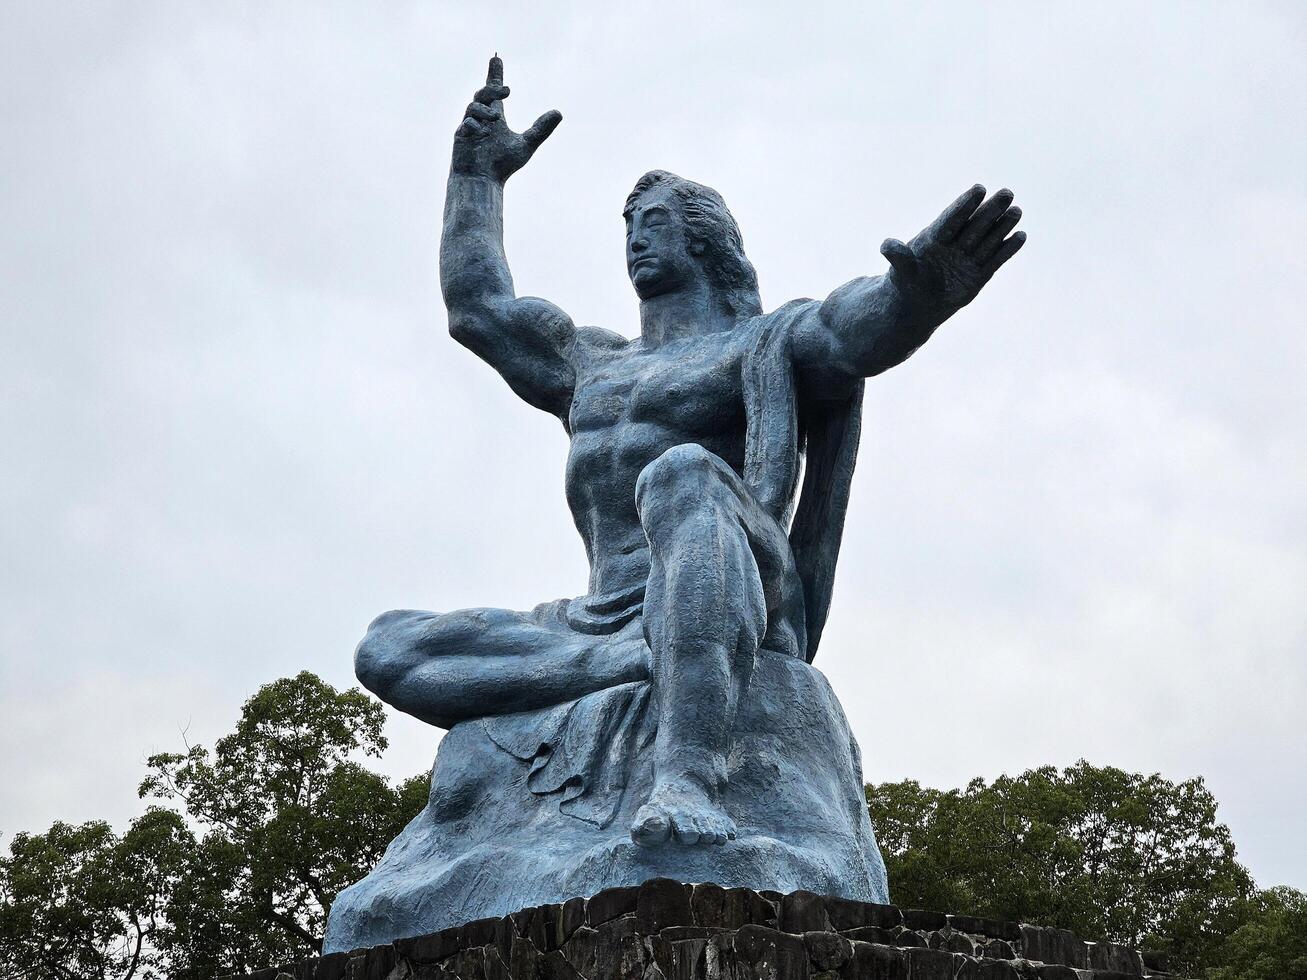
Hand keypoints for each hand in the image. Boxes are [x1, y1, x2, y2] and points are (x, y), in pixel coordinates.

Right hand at [451, 55, 561, 182]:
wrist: (484, 182)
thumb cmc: (502, 166)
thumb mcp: (526, 145)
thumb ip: (540, 129)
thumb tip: (558, 112)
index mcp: (494, 118)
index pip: (493, 92)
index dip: (495, 75)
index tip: (496, 58)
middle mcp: (480, 119)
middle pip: (483, 93)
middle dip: (493, 89)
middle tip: (508, 91)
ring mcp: (469, 126)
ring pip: (473, 106)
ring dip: (486, 110)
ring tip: (496, 119)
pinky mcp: (460, 137)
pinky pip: (466, 124)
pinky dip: (474, 125)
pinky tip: (481, 133)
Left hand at [880, 185, 1025, 312]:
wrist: (918, 305)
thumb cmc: (906, 283)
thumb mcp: (900, 271)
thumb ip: (898, 257)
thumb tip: (886, 245)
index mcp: (935, 238)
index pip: (952, 218)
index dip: (964, 205)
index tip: (979, 189)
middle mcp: (955, 244)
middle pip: (975, 224)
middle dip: (990, 210)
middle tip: (1007, 192)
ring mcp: (968, 257)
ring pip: (988, 238)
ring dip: (1003, 225)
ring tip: (1016, 210)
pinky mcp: (980, 273)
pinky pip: (995, 259)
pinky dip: (1007, 249)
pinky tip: (1020, 236)